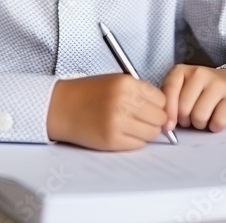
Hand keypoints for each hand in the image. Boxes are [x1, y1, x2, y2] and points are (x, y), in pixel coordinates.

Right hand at [47, 74, 168, 150]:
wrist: (60, 107)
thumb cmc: (87, 94)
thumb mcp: (115, 81)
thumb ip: (140, 92)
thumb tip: (165, 110)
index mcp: (126, 84)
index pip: (161, 99)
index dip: (157, 104)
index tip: (150, 107)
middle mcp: (124, 102)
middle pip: (159, 117)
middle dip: (154, 119)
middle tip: (141, 118)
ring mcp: (118, 122)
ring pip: (151, 133)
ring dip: (145, 131)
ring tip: (130, 125)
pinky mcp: (112, 140)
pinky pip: (138, 144)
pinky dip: (134, 140)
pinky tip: (122, 132)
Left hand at [162, 65, 225, 132]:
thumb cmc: (201, 94)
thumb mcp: (182, 93)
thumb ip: (170, 104)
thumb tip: (166, 126)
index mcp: (182, 70)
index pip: (169, 91)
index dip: (168, 113)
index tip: (169, 126)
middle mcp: (200, 72)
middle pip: (184, 108)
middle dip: (186, 120)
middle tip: (192, 117)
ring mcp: (219, 83)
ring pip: (200, 117)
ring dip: (200, 125)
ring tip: (205, 117)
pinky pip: (218, 122)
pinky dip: (216, 127)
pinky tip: (218, 119)